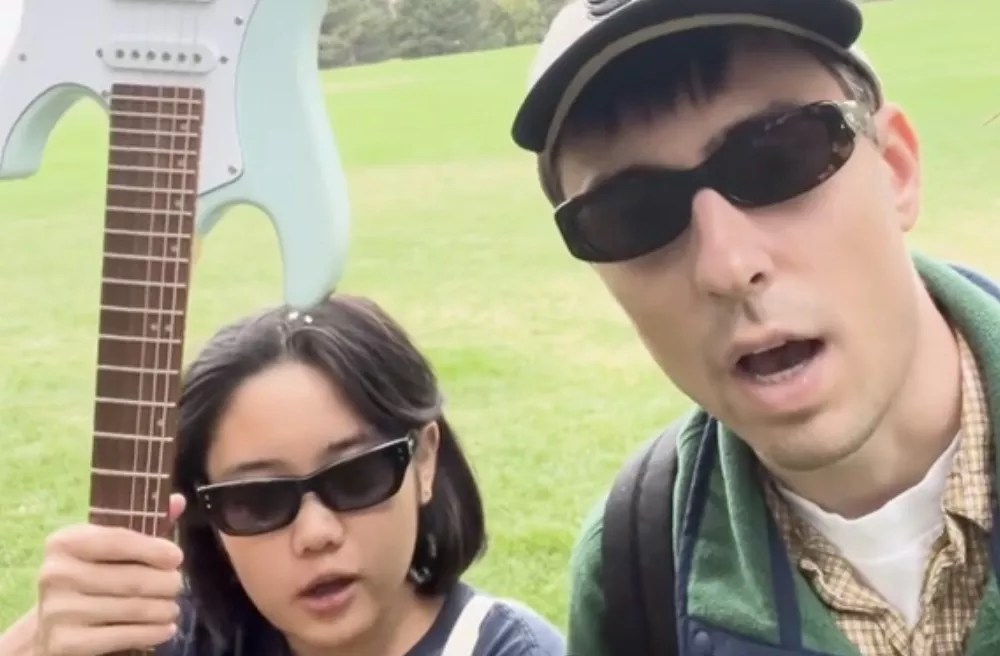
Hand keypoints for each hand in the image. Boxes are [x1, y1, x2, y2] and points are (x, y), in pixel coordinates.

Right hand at [35, 494, 186, 655]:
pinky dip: (152, 632)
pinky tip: (164, 628)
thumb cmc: (88, 577)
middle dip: (165, 583)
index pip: (119, 541)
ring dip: (163, 609)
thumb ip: (142, 524)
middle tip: (177, 585)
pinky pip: (124, 636)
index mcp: (65, 542)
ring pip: (133, 609)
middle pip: (132, 579)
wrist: (49, 628)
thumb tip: (178, 501)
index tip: (177, 557)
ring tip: (172, 607)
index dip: (153, 549)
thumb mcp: (106, 548)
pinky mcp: (66, 643)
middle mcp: (56, 575)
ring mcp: (59, 611)